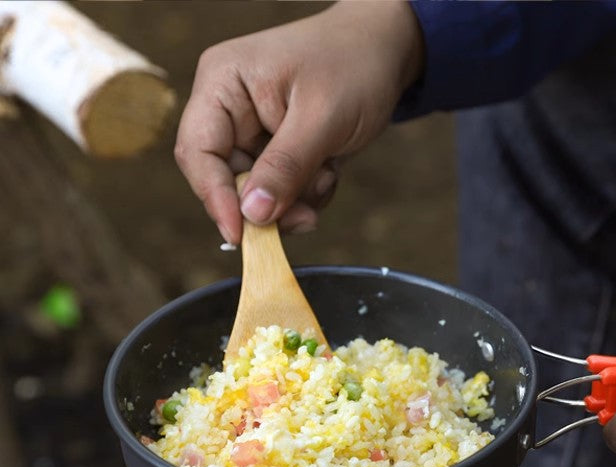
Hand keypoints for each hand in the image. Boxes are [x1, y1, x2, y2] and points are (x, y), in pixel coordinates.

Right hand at [174, 1, 423, 242]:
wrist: (387, 50)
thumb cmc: (354, 65)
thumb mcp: (322, 118)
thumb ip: (285, 167)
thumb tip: (252, 215)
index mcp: (223, 84)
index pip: (198, 151)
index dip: (214, 198)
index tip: (239, 236)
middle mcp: (230, 110)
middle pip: (227, 181)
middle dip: (268, 205)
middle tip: (305, 217)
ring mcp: (253, 133)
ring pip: (258, 195)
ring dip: (295, 200)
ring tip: (327, 174)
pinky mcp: (277, 153)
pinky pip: (282, 193)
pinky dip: (307, 194)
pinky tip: (329, 170)